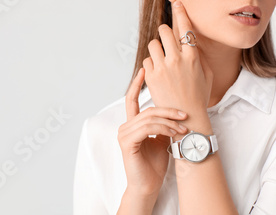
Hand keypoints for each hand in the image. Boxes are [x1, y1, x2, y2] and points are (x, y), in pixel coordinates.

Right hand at [117, 68, 188, 195]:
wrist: (148, 185)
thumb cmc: (155, 165)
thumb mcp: (162, 140)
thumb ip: (164, 125)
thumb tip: (178, 110)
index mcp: (132, 125)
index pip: (132, 99)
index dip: (137, 83)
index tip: (144, 69)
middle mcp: (125, 127)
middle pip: (148, 109)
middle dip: (169, 110)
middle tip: (185, 115)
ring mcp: (124, 135)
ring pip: (149, 118)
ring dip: (169, 122)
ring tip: (183, 129)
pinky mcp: (127, 143)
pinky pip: (146, 128)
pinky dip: (163, 129)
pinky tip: (174, 134)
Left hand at [143, 0, 213, 111]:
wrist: (185, 117)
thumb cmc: (197, 97)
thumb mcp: (206, 74)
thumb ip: (198, 57)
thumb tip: (191, 45)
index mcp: (193, 57)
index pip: (185, 28)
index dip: (180, 13)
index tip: (177, 4)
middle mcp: (177, 59)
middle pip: (165, 31)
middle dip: (164, 31)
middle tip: (165, 35)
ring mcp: (163, 67)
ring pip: (153, 44)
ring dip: (156, 47)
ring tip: (160, 56)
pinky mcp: (151, 76)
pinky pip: (147, 60)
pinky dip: (151, 63)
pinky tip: (156, 71)